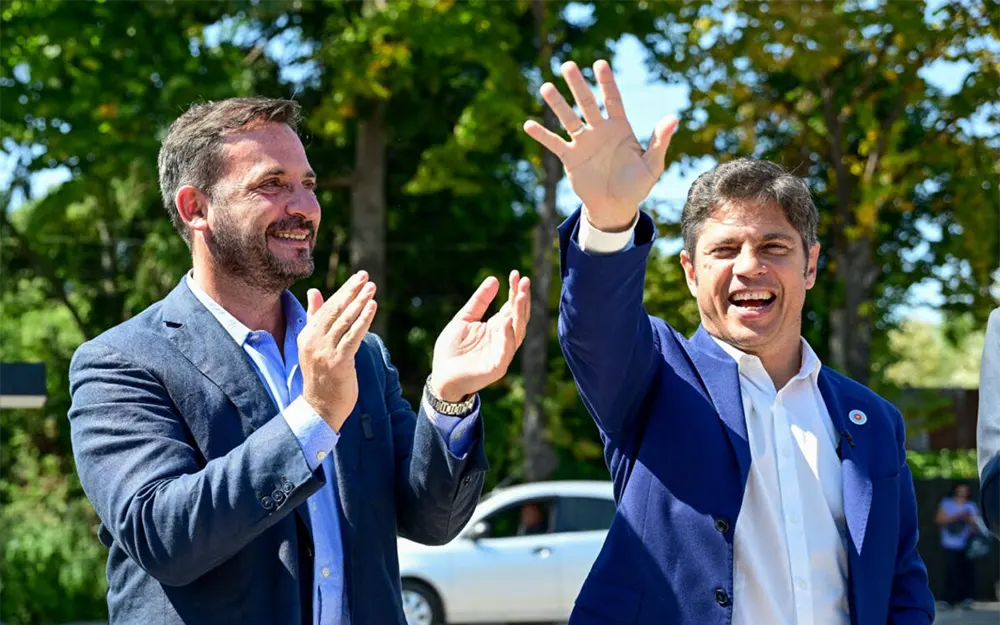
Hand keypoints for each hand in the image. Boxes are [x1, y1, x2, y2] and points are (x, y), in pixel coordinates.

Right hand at [298, 271, 377, 431]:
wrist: (320, 408)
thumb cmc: (321, 376)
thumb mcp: (314, 344)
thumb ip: (315, 317)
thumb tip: (314, 292)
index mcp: (308, 334)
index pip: (327, 307)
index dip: (344, 291)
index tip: (358, 278)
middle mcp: (314, 340)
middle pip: (335, 310)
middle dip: (351, 291)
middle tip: (365, 276)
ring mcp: (325, 351)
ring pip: (345, 321)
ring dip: (359, 302)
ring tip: (371, 287)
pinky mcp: (338, 362)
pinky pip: (352, 337)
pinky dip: (363, 320)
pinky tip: (372, 307)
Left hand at [429, 271, 530, 401]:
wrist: (441, 378)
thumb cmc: (451, 350)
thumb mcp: (464, 319)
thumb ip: (479, 301)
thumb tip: (495, 279)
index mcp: (496, 328)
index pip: (511, 307)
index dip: (515, 291)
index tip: (516, 274)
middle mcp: (503, 339)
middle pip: (518, 317)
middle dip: (522, 299)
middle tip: (524, 281)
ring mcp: (502, 353)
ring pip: (517, 332)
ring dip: (519, 314)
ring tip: (520, 296)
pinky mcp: (496, 367)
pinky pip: (506, 351)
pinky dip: (508, 337)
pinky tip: (506, 322)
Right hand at [523, 59, 678, 231]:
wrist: (616, 206)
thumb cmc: (637, 186)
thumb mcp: (652, 165)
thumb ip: (659, 141)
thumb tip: (673, 118)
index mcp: (620, 128)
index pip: (612, 99)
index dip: (606, 82)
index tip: (600, 64)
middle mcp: (599, 131)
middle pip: (587, 103)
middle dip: (578, 85)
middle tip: (567, 65)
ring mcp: (583, 143)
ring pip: (568, 118)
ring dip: (557, 104)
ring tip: (546, 87)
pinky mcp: (570, 158)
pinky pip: (554, 143)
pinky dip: (542, 135)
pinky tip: (528, 124)